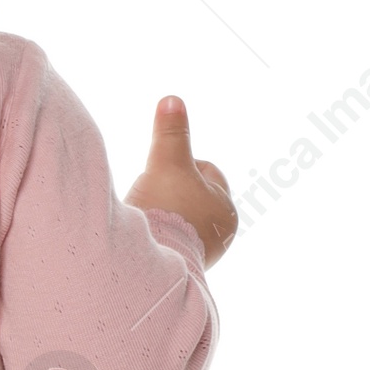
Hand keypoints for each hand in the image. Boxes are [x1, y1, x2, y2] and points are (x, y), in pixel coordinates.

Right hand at [125, 95, 237, 267]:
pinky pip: (165, 241)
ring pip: (175, 219)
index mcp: (226, 211)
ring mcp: (198, 256)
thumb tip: (173, 100)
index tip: (161, 175)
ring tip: (145, 219)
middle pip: (189, 197)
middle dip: (169, 192)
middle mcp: (218, 236)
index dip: (179, 166)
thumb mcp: (167, 162)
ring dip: (159, 214)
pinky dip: (154, 234)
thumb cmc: (165, 211)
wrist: (147, 265)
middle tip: (151, 197)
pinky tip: (143, 236)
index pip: (205, 172)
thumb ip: (172, 133)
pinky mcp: (177, 270)